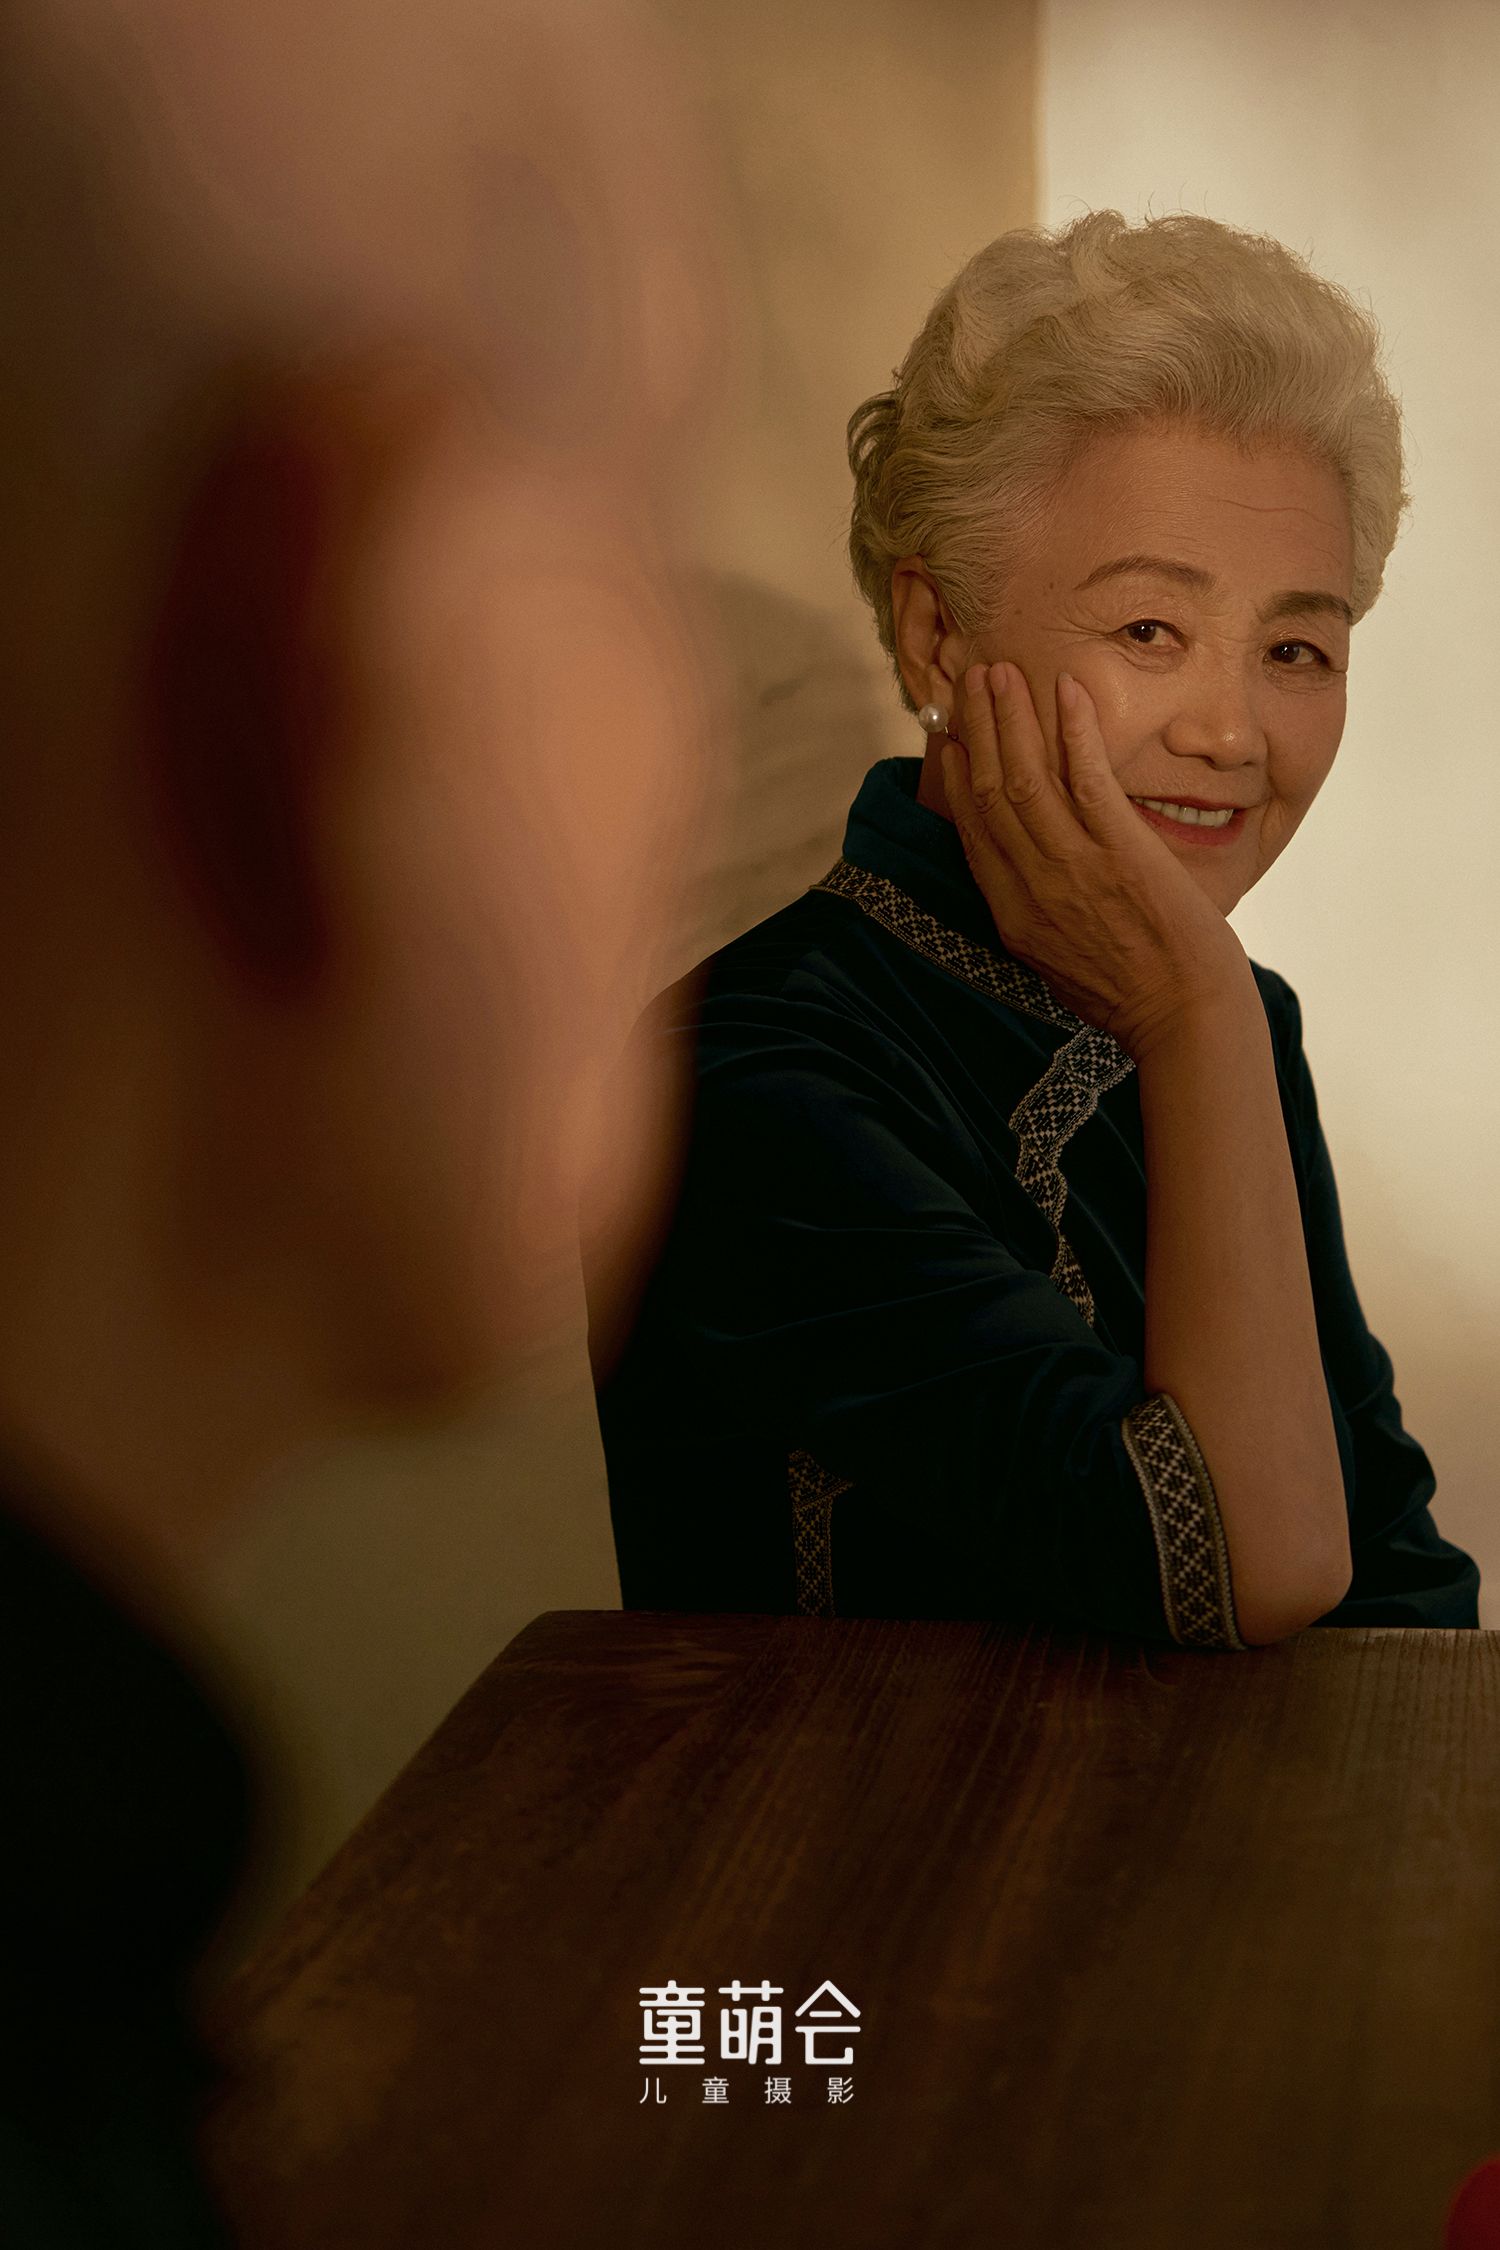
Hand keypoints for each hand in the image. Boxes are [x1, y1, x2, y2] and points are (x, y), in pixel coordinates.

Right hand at [940, 661, 1251, 1057]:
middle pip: (990, 792)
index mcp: (1013, 915)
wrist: (1183, 1017)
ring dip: (1009, 717)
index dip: (958, 778)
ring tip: (1000, 671)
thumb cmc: (1133, 996)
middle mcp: (1032, 886)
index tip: (952, 738)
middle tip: (971, 680)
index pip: (974, 832)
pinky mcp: (1120, 852)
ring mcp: (1074, 867)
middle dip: (977, 729)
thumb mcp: (1059, 964)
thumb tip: (1030, 882)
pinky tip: (1065, 689)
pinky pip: (1086, 777)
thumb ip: (1038, 916)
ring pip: (1025, 777)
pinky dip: (1073, 729)